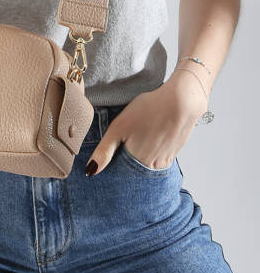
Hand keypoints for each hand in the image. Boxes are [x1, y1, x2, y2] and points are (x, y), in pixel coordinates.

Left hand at [85, 73, 208, 175]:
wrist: (182, 101)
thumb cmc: (149, 110)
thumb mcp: (119, 128)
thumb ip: (104, 151)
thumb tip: (91, 172)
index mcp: (137, 164)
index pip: (119, 171)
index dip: (113, 160)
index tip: (113, 148)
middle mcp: (153, 168)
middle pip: (133, 167)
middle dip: (126, 157)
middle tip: (128, 135)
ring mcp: (165, 161)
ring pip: (145, 162)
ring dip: (140, 153)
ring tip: (140, 132)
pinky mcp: (174, 152)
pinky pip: (157, 155)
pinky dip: (151, 148)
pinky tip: (150, 133)